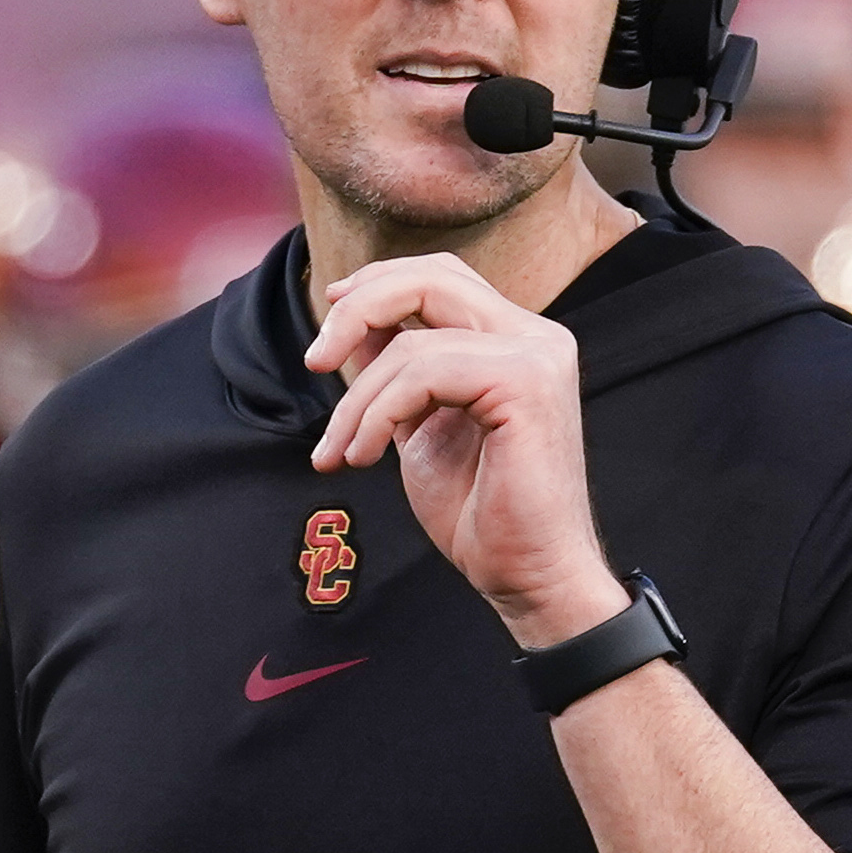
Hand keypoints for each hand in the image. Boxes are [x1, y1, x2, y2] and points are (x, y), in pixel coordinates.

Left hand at [306, 254, 630, 646]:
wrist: (529, 576)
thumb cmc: (481, 514)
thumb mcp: (420, 425)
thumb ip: (397, 372)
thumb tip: (353, 324)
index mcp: (517, 341)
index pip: (441, 277)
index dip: (378, 283)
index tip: (329, 319)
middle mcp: (536, 337)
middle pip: (430, 278)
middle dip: (356, 311)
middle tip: (315, 364)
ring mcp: (536, 356)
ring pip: (412, 341)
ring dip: (357, 401)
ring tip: (340, 452)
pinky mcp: (526, 384)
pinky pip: (423, 373)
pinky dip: (377, 414)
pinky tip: (365, 457)